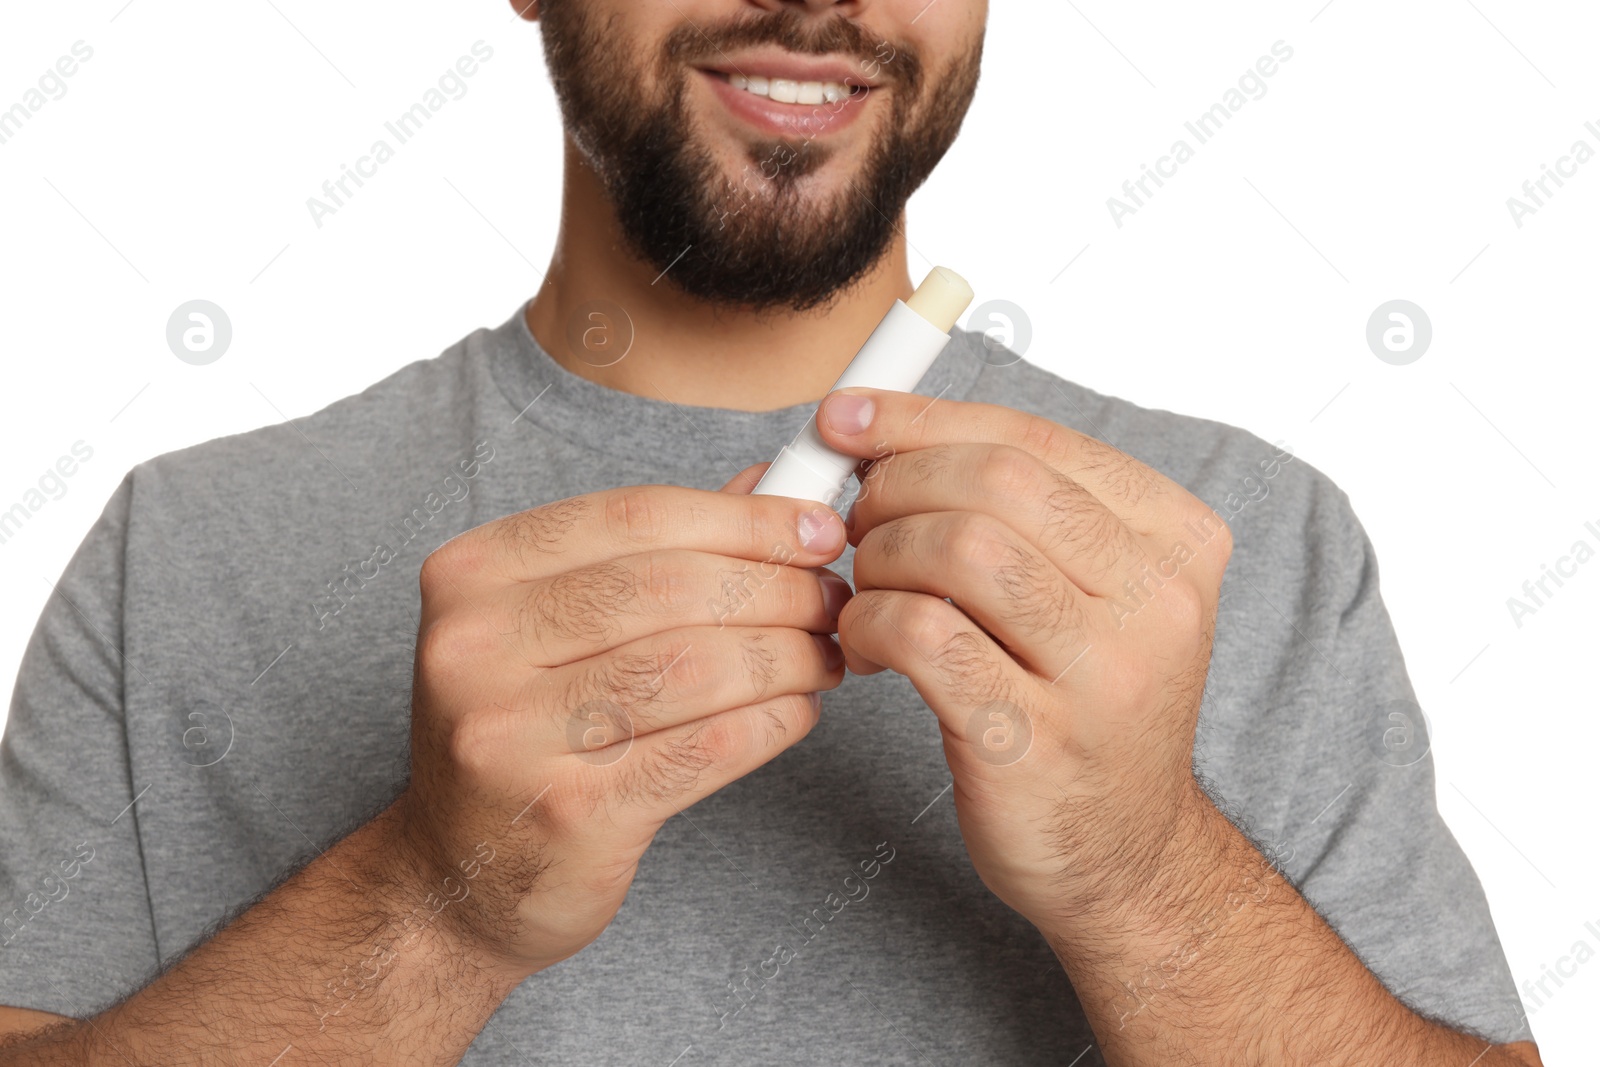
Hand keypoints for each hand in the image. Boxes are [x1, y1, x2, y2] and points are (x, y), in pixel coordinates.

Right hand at [393, 470, 849, 978]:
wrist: (457, 878)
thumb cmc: (522, 733)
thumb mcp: (555, 627)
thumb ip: (655, 552)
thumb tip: (769, 491)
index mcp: (472, 574)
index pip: (635, 516)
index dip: (743, 517)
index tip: (815, 527)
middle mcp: (475, 647)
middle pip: (670, 588)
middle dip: (776, 586)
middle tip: (832, 598)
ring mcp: (512, 735)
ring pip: (695, 665)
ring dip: (785, 655)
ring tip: (824, 655)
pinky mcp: (569, 813)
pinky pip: (708, 747)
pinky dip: (772, 720)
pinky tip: (797, 709)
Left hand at [814, 388, 1232, 932]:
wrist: (1124, 854)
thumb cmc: (1083, 703)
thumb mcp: (1091, 592)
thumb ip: (1018, 510)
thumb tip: (882, 429)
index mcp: (1177, 539)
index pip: (1035, 439)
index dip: (925, 418)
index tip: (848, 417)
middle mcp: (1158, 599)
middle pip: (997, 482)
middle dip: (898, 484)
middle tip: (854, 519)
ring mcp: (1103, 676)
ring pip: (961, 548)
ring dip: (881, 555)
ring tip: (865, 587)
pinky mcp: (1035, 742)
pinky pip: (925, 636)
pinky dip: (870, 621)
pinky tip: (863, 642)